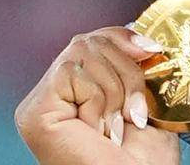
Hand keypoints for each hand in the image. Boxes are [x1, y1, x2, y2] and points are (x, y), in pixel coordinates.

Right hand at [15, 27, 179, 164]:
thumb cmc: (144, 157)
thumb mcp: (148, 102)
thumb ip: (138, 68)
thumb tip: (145, 41)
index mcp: (84, 86)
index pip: (97, 37)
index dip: (125, 37)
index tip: (153, 50)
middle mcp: (60, 91)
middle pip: (92, 40)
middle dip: (128, 72)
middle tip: (135, 113)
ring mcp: (45, 100)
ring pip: (84, 52)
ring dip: (116, 92)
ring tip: (116, 127)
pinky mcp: (35, 110)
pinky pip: (72, 73)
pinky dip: (97, 101)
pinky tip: (97, 130)